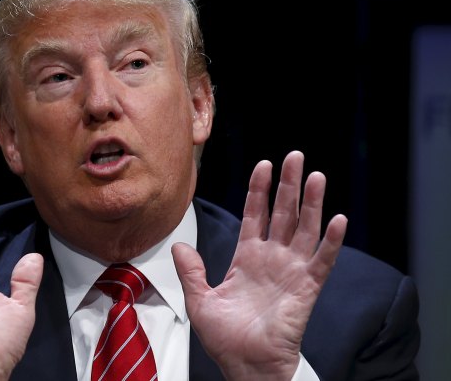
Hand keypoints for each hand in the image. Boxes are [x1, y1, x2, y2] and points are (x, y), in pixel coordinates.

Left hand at [172, 150, 346, 379]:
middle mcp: (271, 259)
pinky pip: (321, 262)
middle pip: (283, 213)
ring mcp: (290, 271)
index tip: (263, 165)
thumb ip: (191, 271)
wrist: (246, 366)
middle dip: (289, 185)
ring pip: (305, 229)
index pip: (255, 215)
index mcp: (247, 258)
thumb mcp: (200, 300)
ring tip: (317, 176)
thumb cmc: (226, 338)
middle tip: (296, 156)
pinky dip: (330, 241)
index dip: (259, 190)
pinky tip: (337, 219)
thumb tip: (179, 244)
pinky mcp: (306, 289)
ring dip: (312, 203)